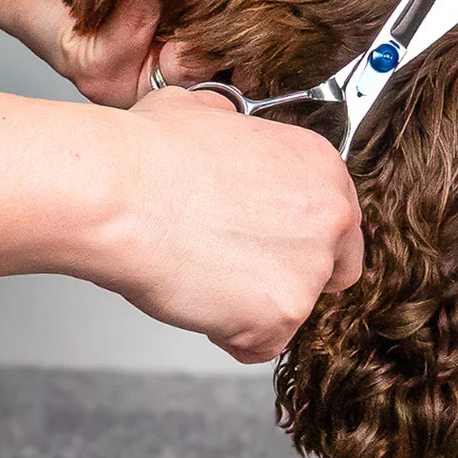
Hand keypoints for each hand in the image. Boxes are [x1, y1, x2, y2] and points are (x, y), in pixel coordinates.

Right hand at [95, 87, 362, 362]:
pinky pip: (261, 344)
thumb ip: (238, 132)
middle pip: (328, 269)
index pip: (337, 221)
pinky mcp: (282, 315)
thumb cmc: (151, 155)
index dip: (299, 238)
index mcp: (321, 165)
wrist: (120, 194)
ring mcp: (310, 269)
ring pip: (292, 309)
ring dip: (252, 304)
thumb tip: (223, 127)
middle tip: (236, 267)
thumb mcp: (208, 113)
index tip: (272, 244)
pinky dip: (230, 335)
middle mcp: (330, 216)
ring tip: (201, 274)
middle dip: (286, 276)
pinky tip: (198, 299)